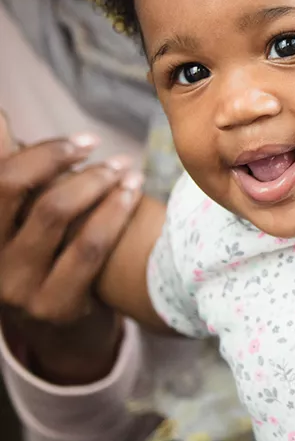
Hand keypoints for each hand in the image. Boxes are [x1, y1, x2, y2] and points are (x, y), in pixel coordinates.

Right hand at [0, 113, 143, 383]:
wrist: (64, 325)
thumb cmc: (47, 250)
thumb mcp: (22, 214)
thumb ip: (10, 165)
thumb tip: (1, 115)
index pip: (0, 174)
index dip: (40, 151)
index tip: (83, 140)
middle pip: (11, 186)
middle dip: (58, 158)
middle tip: (98, 146)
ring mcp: (14, 285)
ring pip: (54, 213)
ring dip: (96, 181)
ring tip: (126, 169)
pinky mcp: (52, 306)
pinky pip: (88, 248)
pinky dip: (115, 212)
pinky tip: (134, 193)